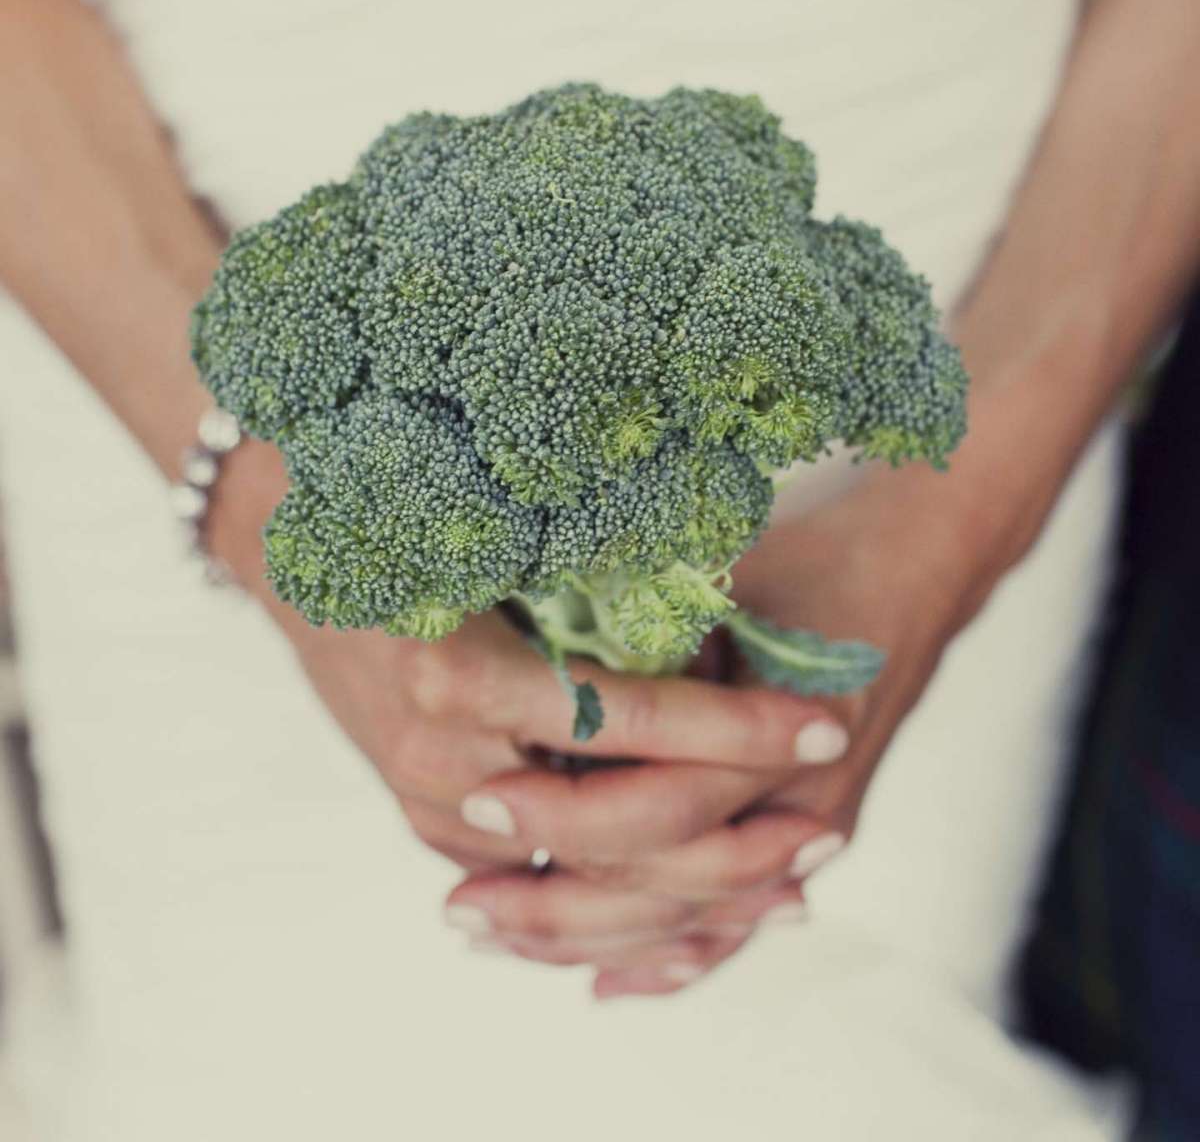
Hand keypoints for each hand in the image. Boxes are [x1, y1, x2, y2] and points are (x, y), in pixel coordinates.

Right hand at [207, 439, 852, 921]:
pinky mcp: (434, 823)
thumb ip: (603, 570)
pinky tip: (701, 889)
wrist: (290, 544)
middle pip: (615, 832)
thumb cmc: (405, 507)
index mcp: (459, 672)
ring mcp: (431, 805)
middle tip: (825, 829)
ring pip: (584, 876)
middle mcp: (442, 757)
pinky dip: (625, 886)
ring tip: (788, 878)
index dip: (736, 732)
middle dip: (732, 839)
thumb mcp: (503, 524)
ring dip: (692, 884)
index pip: (631, 723)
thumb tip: (732, 603)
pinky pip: (544, 875)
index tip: (825, 729)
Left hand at [450, 462, 994, 998]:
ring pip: (688, 918)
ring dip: (592, 939)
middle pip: (663, 879)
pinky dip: (668, 956)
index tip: (481, 801)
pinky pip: (736, 925)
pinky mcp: (820, 835)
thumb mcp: (727, 580)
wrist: (919, 563)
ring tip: (500, 942)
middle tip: (461, 908)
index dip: (563, 806)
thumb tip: (528, 646)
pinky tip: (605, 980)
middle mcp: (812, 796)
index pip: (657, 802)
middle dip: (556, 902)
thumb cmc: (812, 555)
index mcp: (787, 722)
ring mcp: (821, 824)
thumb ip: (645, 626)